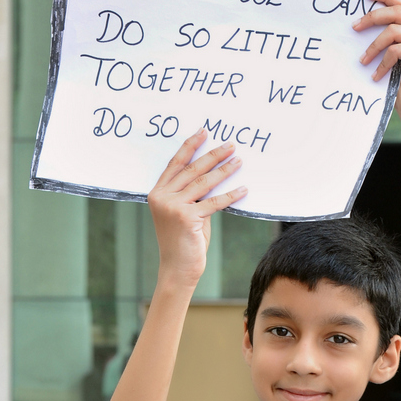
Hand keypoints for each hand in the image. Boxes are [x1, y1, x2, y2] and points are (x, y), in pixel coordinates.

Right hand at [148, 129, 246, 288]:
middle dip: (213, 155)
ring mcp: (173, 207)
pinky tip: (243, 189)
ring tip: (238, 161)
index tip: (204, 132)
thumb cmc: (183, 242)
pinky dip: (231, 195)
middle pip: (191, 169)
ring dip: (224, 170)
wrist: (177, 269)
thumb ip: (195, 196)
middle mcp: (162, 197)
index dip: (190, 146)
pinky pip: (214, 202)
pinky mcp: (187, 218)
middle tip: (230, 144)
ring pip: (203, 182)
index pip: (175, 163)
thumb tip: (215, 178)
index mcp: (157, 193)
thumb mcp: (186, 213)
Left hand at [352, 0, 400, 121]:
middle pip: (397, 11)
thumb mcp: (396, 55)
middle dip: (372, 17)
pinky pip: (395, 50)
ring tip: (362, 61)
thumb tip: (365, 20)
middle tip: (354, 27)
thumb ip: (391, 36)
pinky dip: (382, 63)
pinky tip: (376, 76)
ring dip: (373, 46)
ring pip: (393, 30)